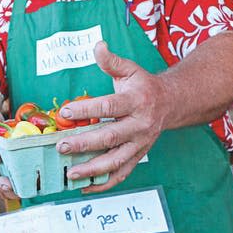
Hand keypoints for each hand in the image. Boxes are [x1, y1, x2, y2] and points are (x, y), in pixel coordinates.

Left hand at [56, 41, 169, 192]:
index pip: (109, 107)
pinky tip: (85, 186)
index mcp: (136, 102)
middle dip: (84, 144)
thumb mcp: (130, 69)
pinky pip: (122, 174)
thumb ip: (112, 61)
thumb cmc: (144, 86)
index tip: (65, 111)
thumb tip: (97, 46)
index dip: (87, 110)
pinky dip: (104, 183)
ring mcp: (140, 144)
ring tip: (70, 173)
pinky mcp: (138, 156)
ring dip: (92, 170)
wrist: (171, 104)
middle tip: (61, 147)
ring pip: (116, 161)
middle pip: (110, 137)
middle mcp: (139, 126)